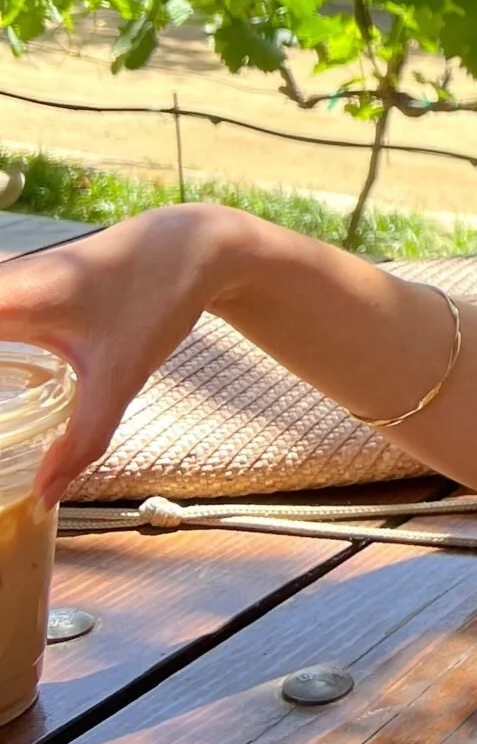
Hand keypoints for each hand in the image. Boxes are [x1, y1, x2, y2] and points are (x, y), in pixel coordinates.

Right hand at [0, 203, 247, 504]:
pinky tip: (6, 390)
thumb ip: (81, 441)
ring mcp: (4, 282)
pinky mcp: (13, 288)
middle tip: (1, 427)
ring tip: (4, 416)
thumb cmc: (155, 301)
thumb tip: (43, 498)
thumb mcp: (121, 377)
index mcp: (9, 299)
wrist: (190, 245)